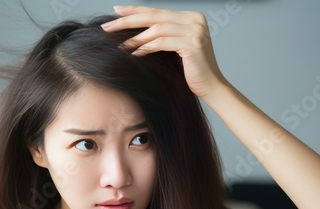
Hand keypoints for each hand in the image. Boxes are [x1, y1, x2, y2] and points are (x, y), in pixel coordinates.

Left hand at [101, 5, 226, 97]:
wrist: (211, 86)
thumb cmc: (191, 70)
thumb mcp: (176, 47)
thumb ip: (163, 34)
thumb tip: (136, 30)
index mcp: (191, 17)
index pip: (158, 11)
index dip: (136, 10)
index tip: (116, 10)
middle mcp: (195, 19)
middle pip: (155, 16)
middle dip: (129, 20)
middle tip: (109, 26)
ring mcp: (195, 30)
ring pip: (157, 29)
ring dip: (135, 38)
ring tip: (121, 46)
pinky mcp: (192, 44)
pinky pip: (162, 42)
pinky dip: (146, 47)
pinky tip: (135, 53)